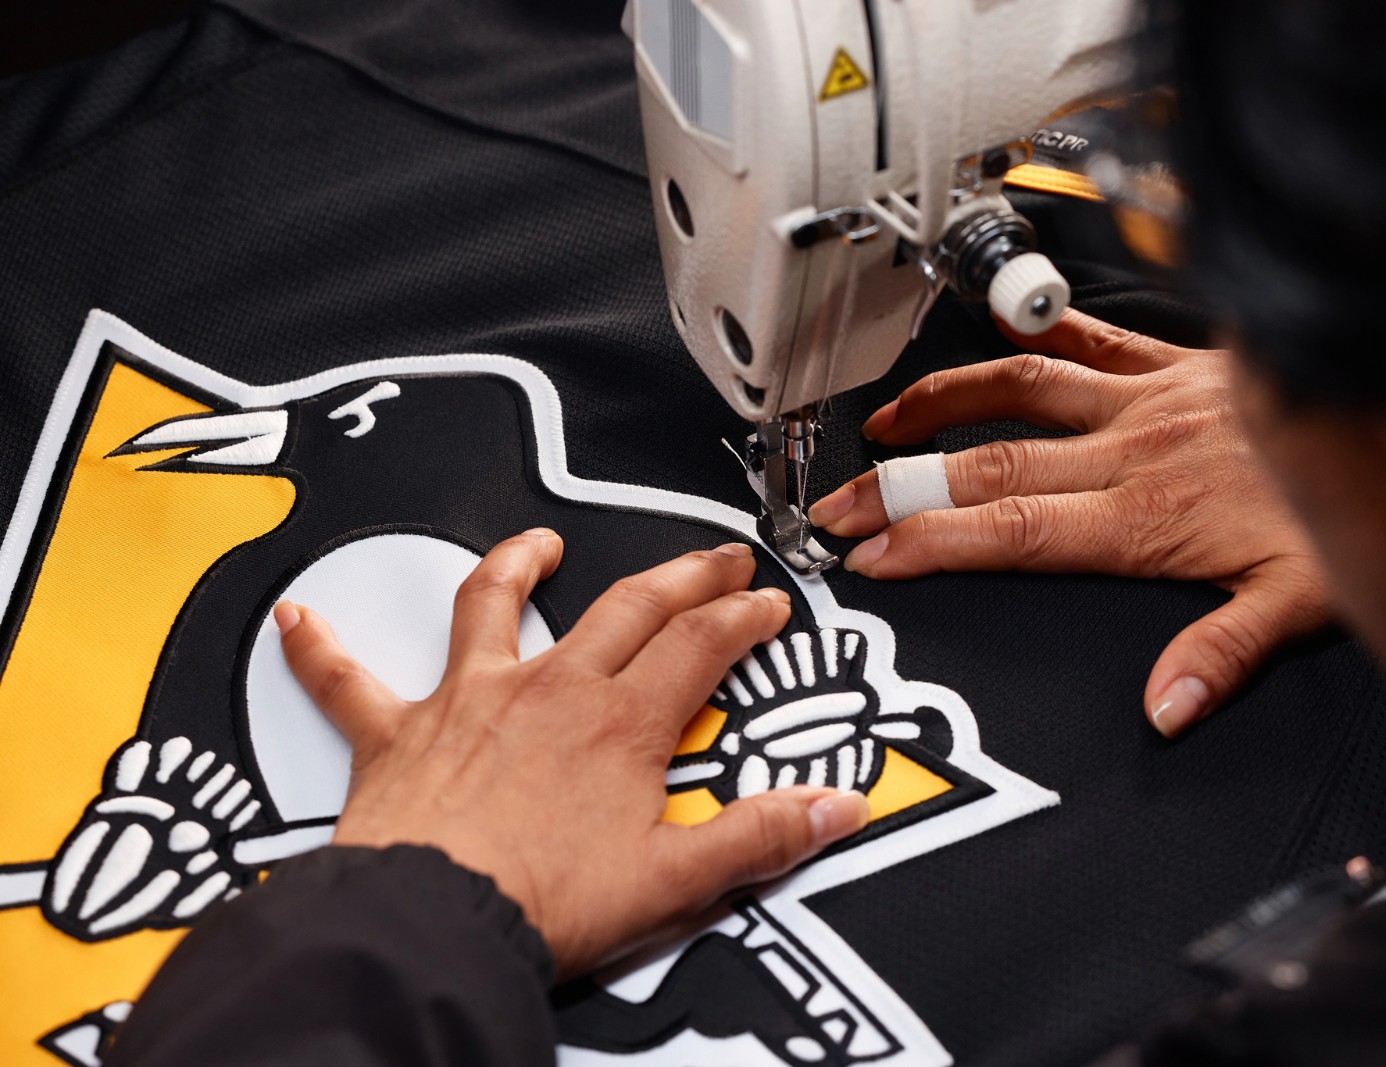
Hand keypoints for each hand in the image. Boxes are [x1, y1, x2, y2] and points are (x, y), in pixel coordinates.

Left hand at [273, 532, 870, 976]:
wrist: (434, 923)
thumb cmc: (540, 903)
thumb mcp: (676, 881)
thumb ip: (762, 837)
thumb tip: (834, 809)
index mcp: (620, 723)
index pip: (701, 644)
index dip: (743, 614)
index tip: (766, 601)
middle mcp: (550, 690)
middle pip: (627, 606)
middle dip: (680, 574)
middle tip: (712, 556)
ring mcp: (471, 699)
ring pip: (494, 603)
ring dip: (517, 564)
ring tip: (538, 542)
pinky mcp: (398, 731)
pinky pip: (347, 679)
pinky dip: (319, 649)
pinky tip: (296, 619)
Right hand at [808, 309, 1331, 736]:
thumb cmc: (1350, 510)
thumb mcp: (1300, 605)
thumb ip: (1220, 657)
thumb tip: (1164, 712)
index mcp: (1142, 518)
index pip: (1008, 532)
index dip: (928, 542)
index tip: (871, 554)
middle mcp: (1128, 452)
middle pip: (987, 467)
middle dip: (899, 489)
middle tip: (838, 506)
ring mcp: (1144, 399)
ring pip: (1019, 390)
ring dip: (941, 406)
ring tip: (884, 424)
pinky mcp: (1170, 362)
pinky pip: (1090, 335)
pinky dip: (1039, 328)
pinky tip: (997, 326)